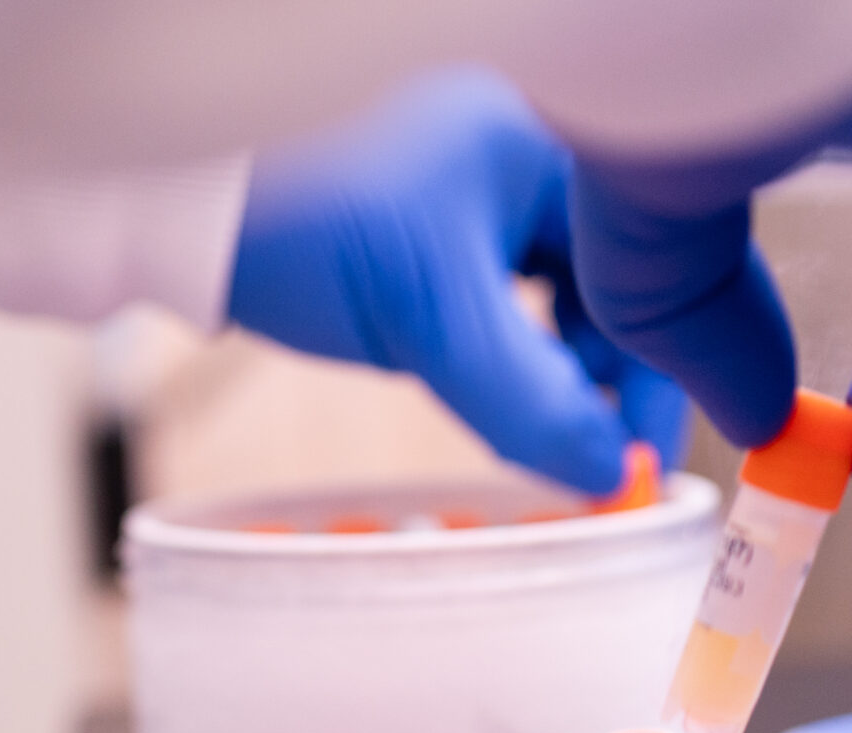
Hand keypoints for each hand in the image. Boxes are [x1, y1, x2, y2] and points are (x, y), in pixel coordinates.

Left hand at [228, 68, 687, 494]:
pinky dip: (526, 349)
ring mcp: (489, 174)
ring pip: (570, 290)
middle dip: (616, 378)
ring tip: (562, 444)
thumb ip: (533, 405)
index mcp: (555, 136)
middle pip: (618, 279)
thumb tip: (612, 476)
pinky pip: (521, 287)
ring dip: (570, 371)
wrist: (187, 208)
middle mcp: (533, 142)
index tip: (653, 456)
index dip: (664, 368)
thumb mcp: (433, 327)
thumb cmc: (301, 228)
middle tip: (610, 467)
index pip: (651, 261)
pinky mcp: (446, 211)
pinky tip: (515, 398)